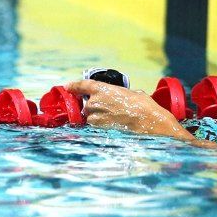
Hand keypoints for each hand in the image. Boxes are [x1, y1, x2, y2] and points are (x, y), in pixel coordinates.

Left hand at [66, 80, 189, 138]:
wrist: (148, 122)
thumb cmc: (143, 106)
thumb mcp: (131, 93)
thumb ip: (119, 94)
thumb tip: (120, 98)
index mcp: (102, 89)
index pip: (81, 85)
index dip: (74, 86)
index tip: (68, 87)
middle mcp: (95, 103)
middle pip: (88, 105)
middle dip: (95, 108)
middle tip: (111, 110)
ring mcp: (95, 118)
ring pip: (91, 118)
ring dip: (98, 118)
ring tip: (116, 120)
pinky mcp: (99, 131)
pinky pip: (96, 128)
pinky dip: (102, 127)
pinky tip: (115, 127)